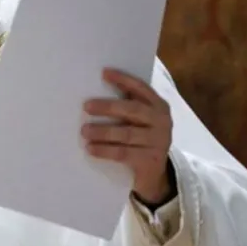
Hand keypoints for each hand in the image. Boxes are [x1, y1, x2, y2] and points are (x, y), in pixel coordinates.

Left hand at [81, 68, 172, 203]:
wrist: (155, 172)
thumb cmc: (141, 137)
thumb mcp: (140, 119)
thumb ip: (127, 104)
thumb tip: (96, 87)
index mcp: (159, 105)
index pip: (141, 88)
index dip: (123, 80)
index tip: (104, 73)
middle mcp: (162, 121)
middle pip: (133, 110)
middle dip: (108, 107)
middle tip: (86, 106)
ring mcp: (158, 141)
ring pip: (126, 133)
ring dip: (103, 131)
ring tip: (84, 131)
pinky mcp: (151, 160)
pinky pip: (124, 153)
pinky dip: (105, 150)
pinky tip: (90, 148)